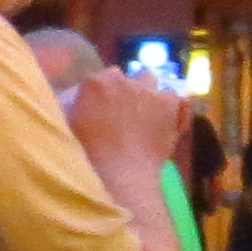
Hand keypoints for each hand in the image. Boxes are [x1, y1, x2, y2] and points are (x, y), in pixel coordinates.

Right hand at [64, 64, 185, 175]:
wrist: (121, 174)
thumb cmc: (89, 156)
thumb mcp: (72, 127)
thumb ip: (81, 108)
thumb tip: (90, 106)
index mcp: (95, 84)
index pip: (103, 78)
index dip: (106, 93)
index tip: (105, 108)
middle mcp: (123, 80)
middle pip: (128, 77)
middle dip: (128, 90)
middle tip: (126, 113)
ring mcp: (149, 91)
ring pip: (152, 80)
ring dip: (150, 93)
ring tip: (150, 114)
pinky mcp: (171, 104)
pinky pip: (178, 98)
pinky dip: (176, 108)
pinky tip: (171, 121)